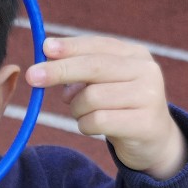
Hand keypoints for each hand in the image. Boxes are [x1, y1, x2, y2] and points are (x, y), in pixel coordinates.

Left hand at [26, 35, 187, 178]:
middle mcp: (146, 71)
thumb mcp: (104, 85)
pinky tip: (92, 127)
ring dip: (76, 109)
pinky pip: (98, 120)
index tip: (44, 48)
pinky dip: (85, 125)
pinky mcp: (145, 123)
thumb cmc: (121, 108)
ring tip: (83, 114)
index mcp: (136, 55)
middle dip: (59, 70)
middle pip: (94, 67)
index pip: (98, 45)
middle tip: (33, 76)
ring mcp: (149, 96)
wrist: (154, 142)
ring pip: (92, 97)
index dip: (70, 46)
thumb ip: (81, 74)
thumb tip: (47, 66)